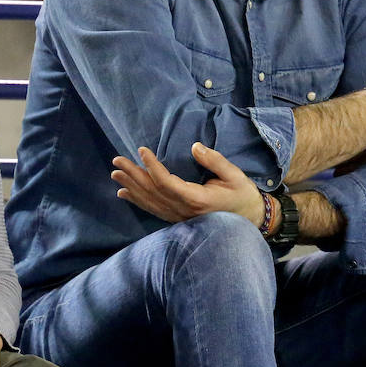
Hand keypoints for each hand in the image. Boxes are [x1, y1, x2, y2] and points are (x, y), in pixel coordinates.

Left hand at [112, 143, 264, 226]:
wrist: (249, 220)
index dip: (152, 166)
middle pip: (152, 191)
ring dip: (131, 187)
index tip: (141, 150)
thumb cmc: (242, 195)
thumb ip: (215, 161)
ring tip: (115, 174)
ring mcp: (179, 217)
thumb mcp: (234, 175)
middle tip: (117, 160)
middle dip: (133, 175)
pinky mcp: (177, 219)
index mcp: (196, 199)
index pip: (166, 182)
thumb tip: (195, 147)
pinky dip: (137, 201)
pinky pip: (153, 210)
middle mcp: (183, 210)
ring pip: (150, 202)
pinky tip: (124, 193)